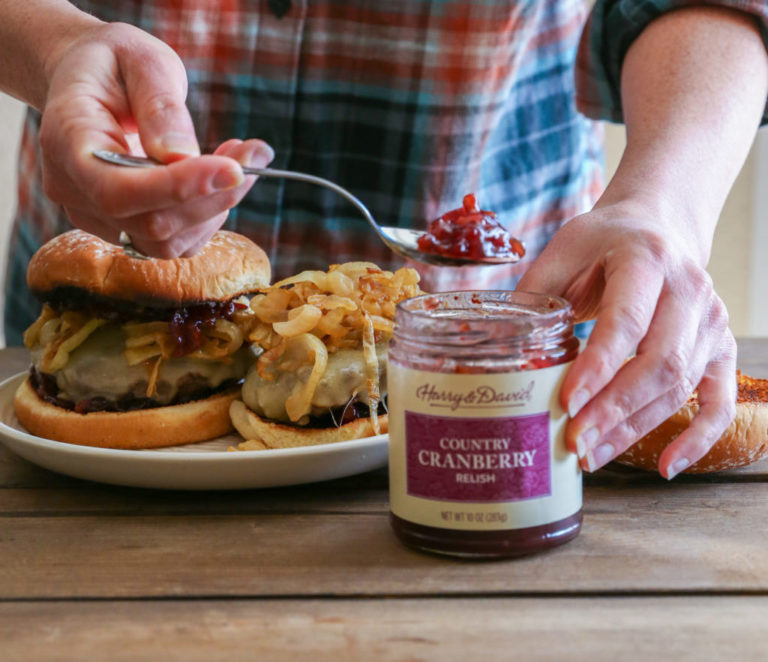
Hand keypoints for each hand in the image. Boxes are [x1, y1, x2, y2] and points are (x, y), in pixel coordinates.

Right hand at [38, 22, 272, 256]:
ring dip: (217, 207)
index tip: (233, 170)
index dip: (177, 189)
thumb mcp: (141, 61)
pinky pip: (174, 241)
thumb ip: (160, 105)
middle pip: (150, 224)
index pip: (117, 190)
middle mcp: (74, 189)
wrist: (90, 80)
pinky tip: (221, 177)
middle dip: (213, 195)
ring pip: (167, 242)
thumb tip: (182, 157)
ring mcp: (96, 215)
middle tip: (254, 154)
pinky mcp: (123, 229)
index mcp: (67, 141)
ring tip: (242, 158)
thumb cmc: (115, 65)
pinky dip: (208, 215)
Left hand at [516, 198, 735, 478]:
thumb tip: (486, 344)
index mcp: (645, 258)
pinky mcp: (720, 346)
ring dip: (635, 427)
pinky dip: (699, 438)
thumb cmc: (601, 243)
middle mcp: (689, 288)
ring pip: (681, 385)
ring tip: (590, 454)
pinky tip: (664, 466)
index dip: (598, 366)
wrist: (656, 227)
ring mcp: (711, 320)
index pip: (626, 320)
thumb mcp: (562, 252)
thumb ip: (532, 295)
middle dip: (613, 408)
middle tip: (573, 441)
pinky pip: (718, 399)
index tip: (567, 404)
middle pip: (659, 360)